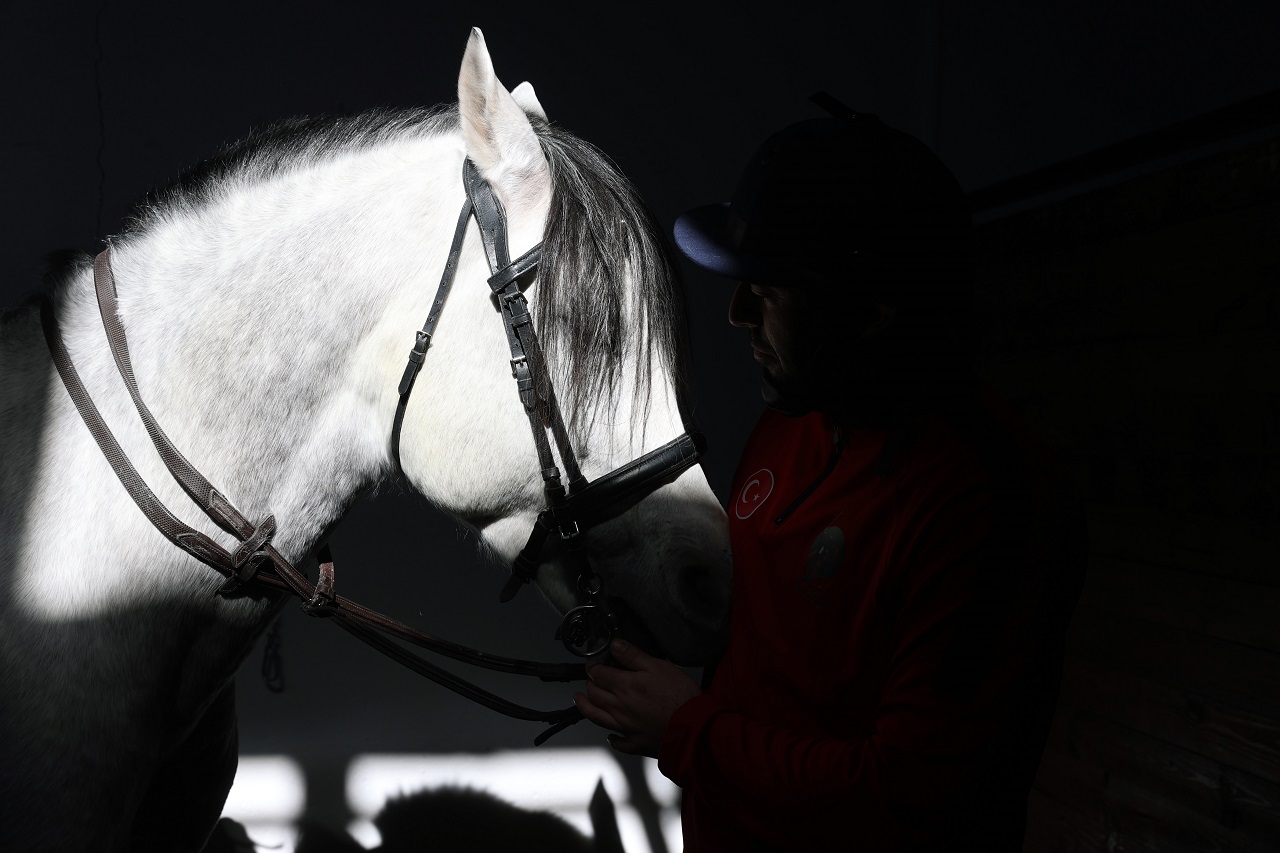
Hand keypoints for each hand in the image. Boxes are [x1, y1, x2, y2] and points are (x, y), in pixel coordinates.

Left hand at [573, 638, 700, 756]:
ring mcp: (626, 727)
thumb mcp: (658, 666)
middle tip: (589, 680)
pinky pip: (618, 742)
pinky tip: (610, 735)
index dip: (593, 667)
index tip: (592, 664)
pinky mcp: (636, 743)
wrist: (693, 727)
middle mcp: (620, 707)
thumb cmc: (679, 696)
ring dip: (586, 707)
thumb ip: (633, 656)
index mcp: (625, 686)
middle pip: (595, 695)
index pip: (599, 674)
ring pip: (597, 717)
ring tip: (579, 701)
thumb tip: (615, 645)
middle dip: (589, 685)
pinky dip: (612, 738)